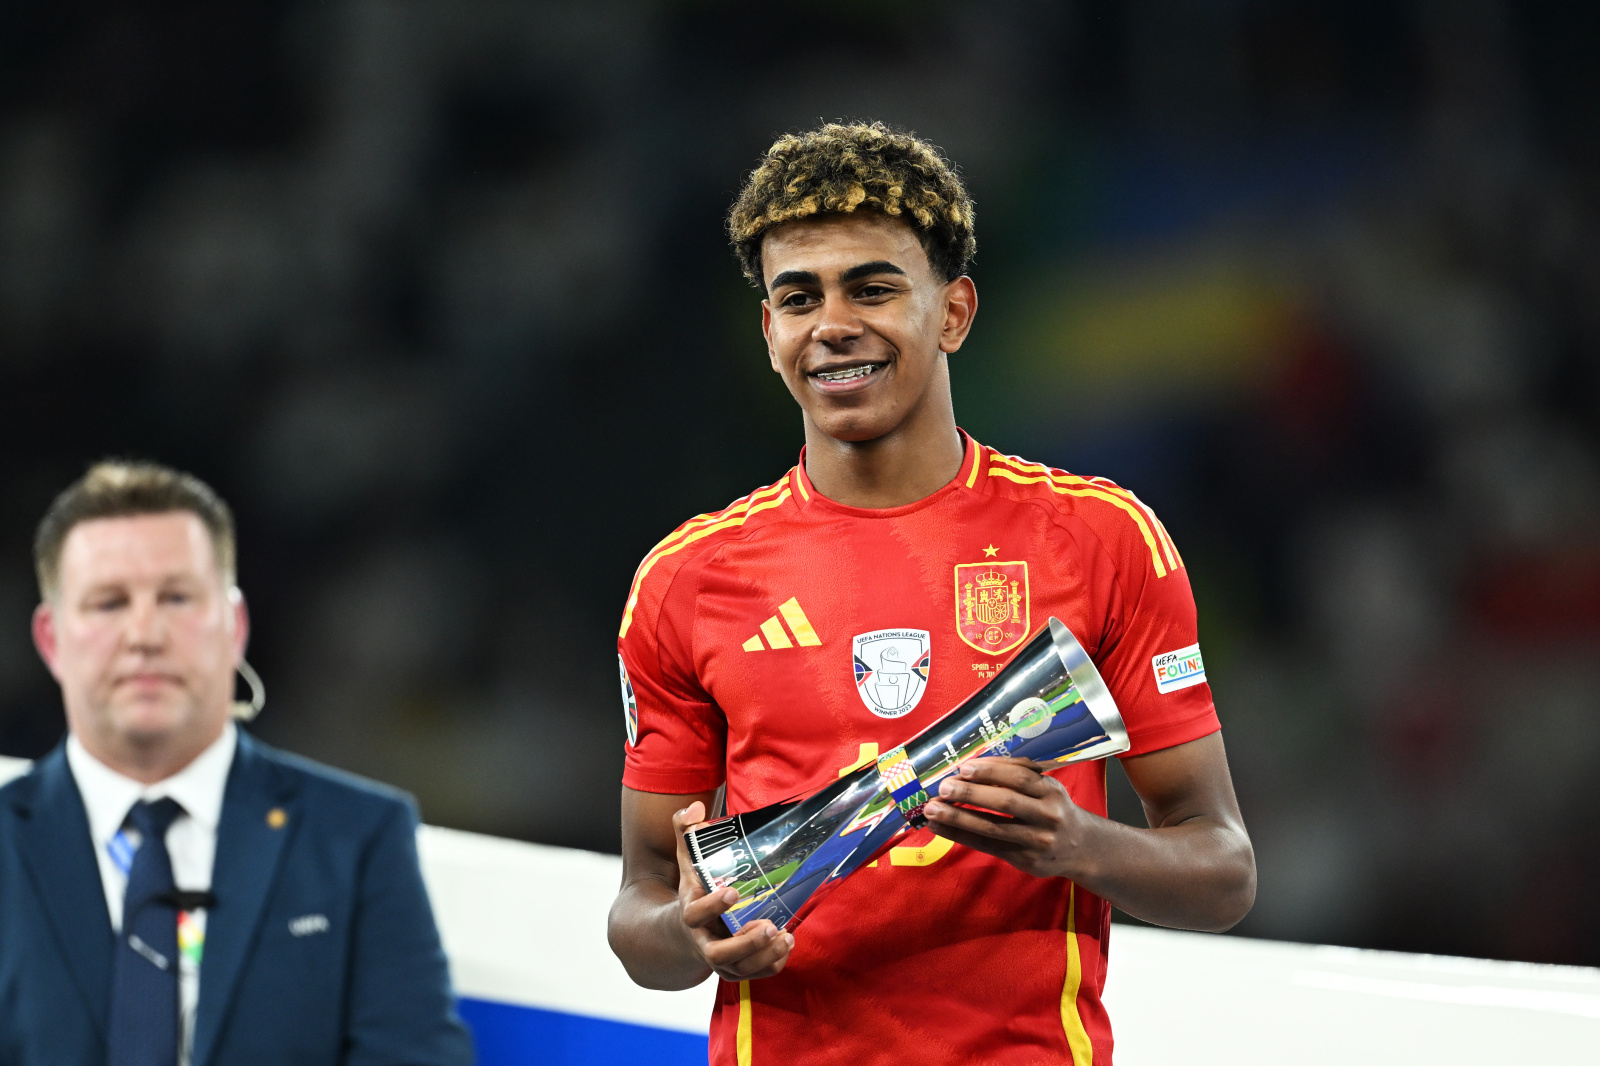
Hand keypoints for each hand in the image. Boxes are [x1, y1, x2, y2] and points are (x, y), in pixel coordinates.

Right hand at [671, 802, 793, 980]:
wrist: (685, 930)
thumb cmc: (694, 888)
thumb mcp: (687, 859)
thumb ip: (685, 831)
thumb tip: (695, 808)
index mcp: (689, 913)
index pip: (695, 915)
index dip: (713, 906)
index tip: (733, 891)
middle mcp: (703, 941)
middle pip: (718, 954)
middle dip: (744, 943)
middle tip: (768, 925)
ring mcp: (720, 960)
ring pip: (740, 969)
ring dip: (763, 956)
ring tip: (784, 935)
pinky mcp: (737, 969)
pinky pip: (755, 974)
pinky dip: (772, 964)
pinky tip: (787, 942)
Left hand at [922, 757, 1088, 879]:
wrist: (1081, 847)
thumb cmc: (1054, 809)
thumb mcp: (1046, 787)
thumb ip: (1017, 774)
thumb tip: (975, 763)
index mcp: (1051, 791)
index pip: (1019, 778)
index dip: (990, 772)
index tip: (964, 767)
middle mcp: (1048, 816)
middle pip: (1005, 802)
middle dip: (970, 794)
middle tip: (942, 788)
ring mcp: (1036, 841)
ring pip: (992, 828)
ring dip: (958, 818)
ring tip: (932, 810)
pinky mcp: (1024, 860)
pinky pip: (987, 846)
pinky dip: (961, 836)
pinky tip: (941, 827)